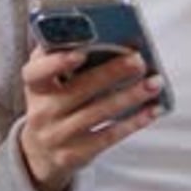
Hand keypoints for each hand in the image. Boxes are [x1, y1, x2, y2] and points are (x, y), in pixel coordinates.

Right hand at [19, 47, 164, 190]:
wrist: (40, 152)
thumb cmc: (54, 102)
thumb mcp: (50, 82)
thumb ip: (65, 58)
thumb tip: (111, 36)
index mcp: (35, 87)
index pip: (35, 73)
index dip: (56, 63)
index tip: (81, 53)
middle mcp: (42, 112)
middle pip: (79, 90)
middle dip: (112, 73)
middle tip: (139, 60)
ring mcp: (58, 135)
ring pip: (99, 112)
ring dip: (131, 95)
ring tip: (155, 82)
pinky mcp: (75, 154)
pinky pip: (109, 136)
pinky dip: (134, 121)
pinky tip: (153, 109)